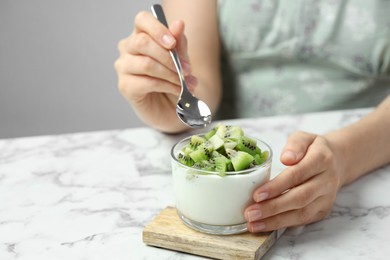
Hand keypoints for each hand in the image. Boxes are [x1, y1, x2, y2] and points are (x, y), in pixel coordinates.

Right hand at [114, 11, 196, 132]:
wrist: (174, 107)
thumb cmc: (174, 79)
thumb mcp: (181, 59)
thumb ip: (179, 43)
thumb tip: (178, 24)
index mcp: (141, 35)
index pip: (142, 20)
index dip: (157, 29)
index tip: (173, 43)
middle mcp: (128, 48)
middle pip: (142, 42)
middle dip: (168, 57)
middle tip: (186, 70)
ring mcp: (123, 67)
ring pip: (146, 64)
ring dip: (170, 74)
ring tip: (184, 83)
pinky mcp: (125, 86)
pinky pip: (147, 82)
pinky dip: (167, 86)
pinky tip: (177, 90)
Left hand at [244, 131, 343, 231]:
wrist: (337, 162)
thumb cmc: (312, 149)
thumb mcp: (304, 137)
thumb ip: (295, 144)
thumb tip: (286, 158)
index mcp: (322, 160)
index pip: (297, 174)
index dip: (277, 186)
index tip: (257, 194)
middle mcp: (327, 181)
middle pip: (299, 197)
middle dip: (273, 207)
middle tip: (250, 213)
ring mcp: (326, 198)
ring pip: (301, 213)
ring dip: (275, 221)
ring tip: (253, 224)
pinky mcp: (322, 210)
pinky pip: (302, 220)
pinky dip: (282, 224)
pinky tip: (264, 225)